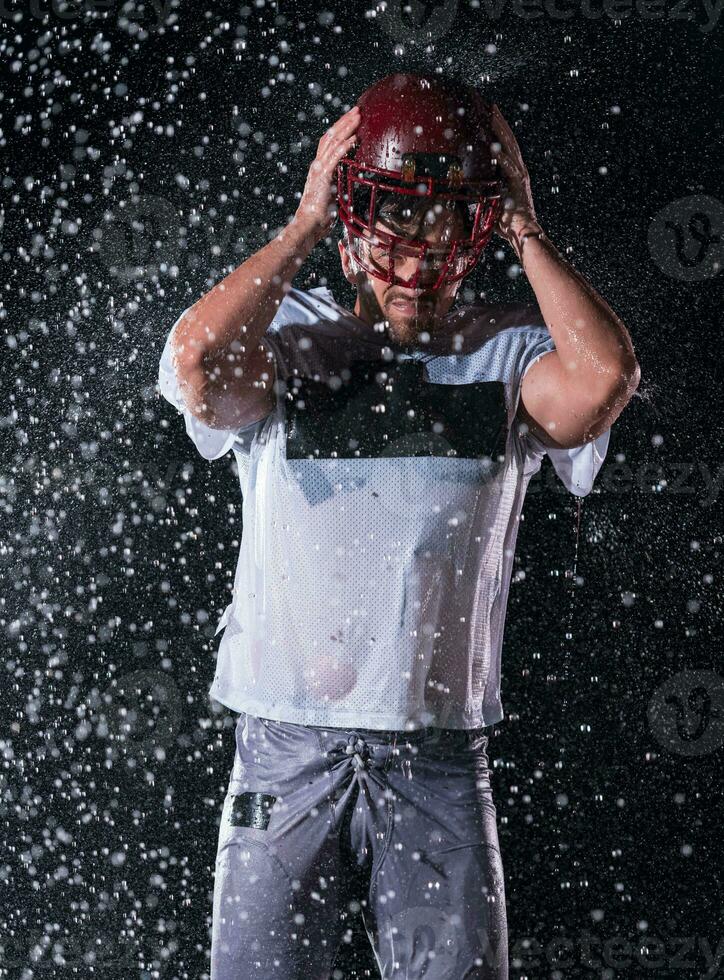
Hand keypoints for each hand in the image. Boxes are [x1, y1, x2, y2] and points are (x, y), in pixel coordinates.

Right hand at [293, 105, 360, 241]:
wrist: (308, 226)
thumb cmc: (320, 219)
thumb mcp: (332, 199)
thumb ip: (339, 189)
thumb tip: (349, 190)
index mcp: (319, 169)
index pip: (329, 143)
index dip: (339, 130)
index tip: (352, 121)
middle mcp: (317, 166)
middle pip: (330, 136)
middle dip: (344, 121)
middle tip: (358, 110)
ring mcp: (319, 170)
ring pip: (333, 142)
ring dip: (347, 127)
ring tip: (358, 117)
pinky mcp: (323, 177)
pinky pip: (335, 157)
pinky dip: (345, 146)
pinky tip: (354, 138)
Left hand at [489, 104, 541, 252]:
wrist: (522, 233)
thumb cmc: (504, 221)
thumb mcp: (487, 201)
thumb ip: (478, 190)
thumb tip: (461, 187)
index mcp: (511, 172)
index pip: (503, 145)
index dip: (496, 129)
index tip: (486, 114)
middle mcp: (517, 169)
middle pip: (507, 140)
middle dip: (498, 122)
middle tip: (489, 105)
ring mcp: (519, 175)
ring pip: (509, 148)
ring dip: (500, 131)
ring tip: (492, 115)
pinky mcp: (518, 184)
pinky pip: (508, 167)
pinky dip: (501, 156)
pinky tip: (494, 145)